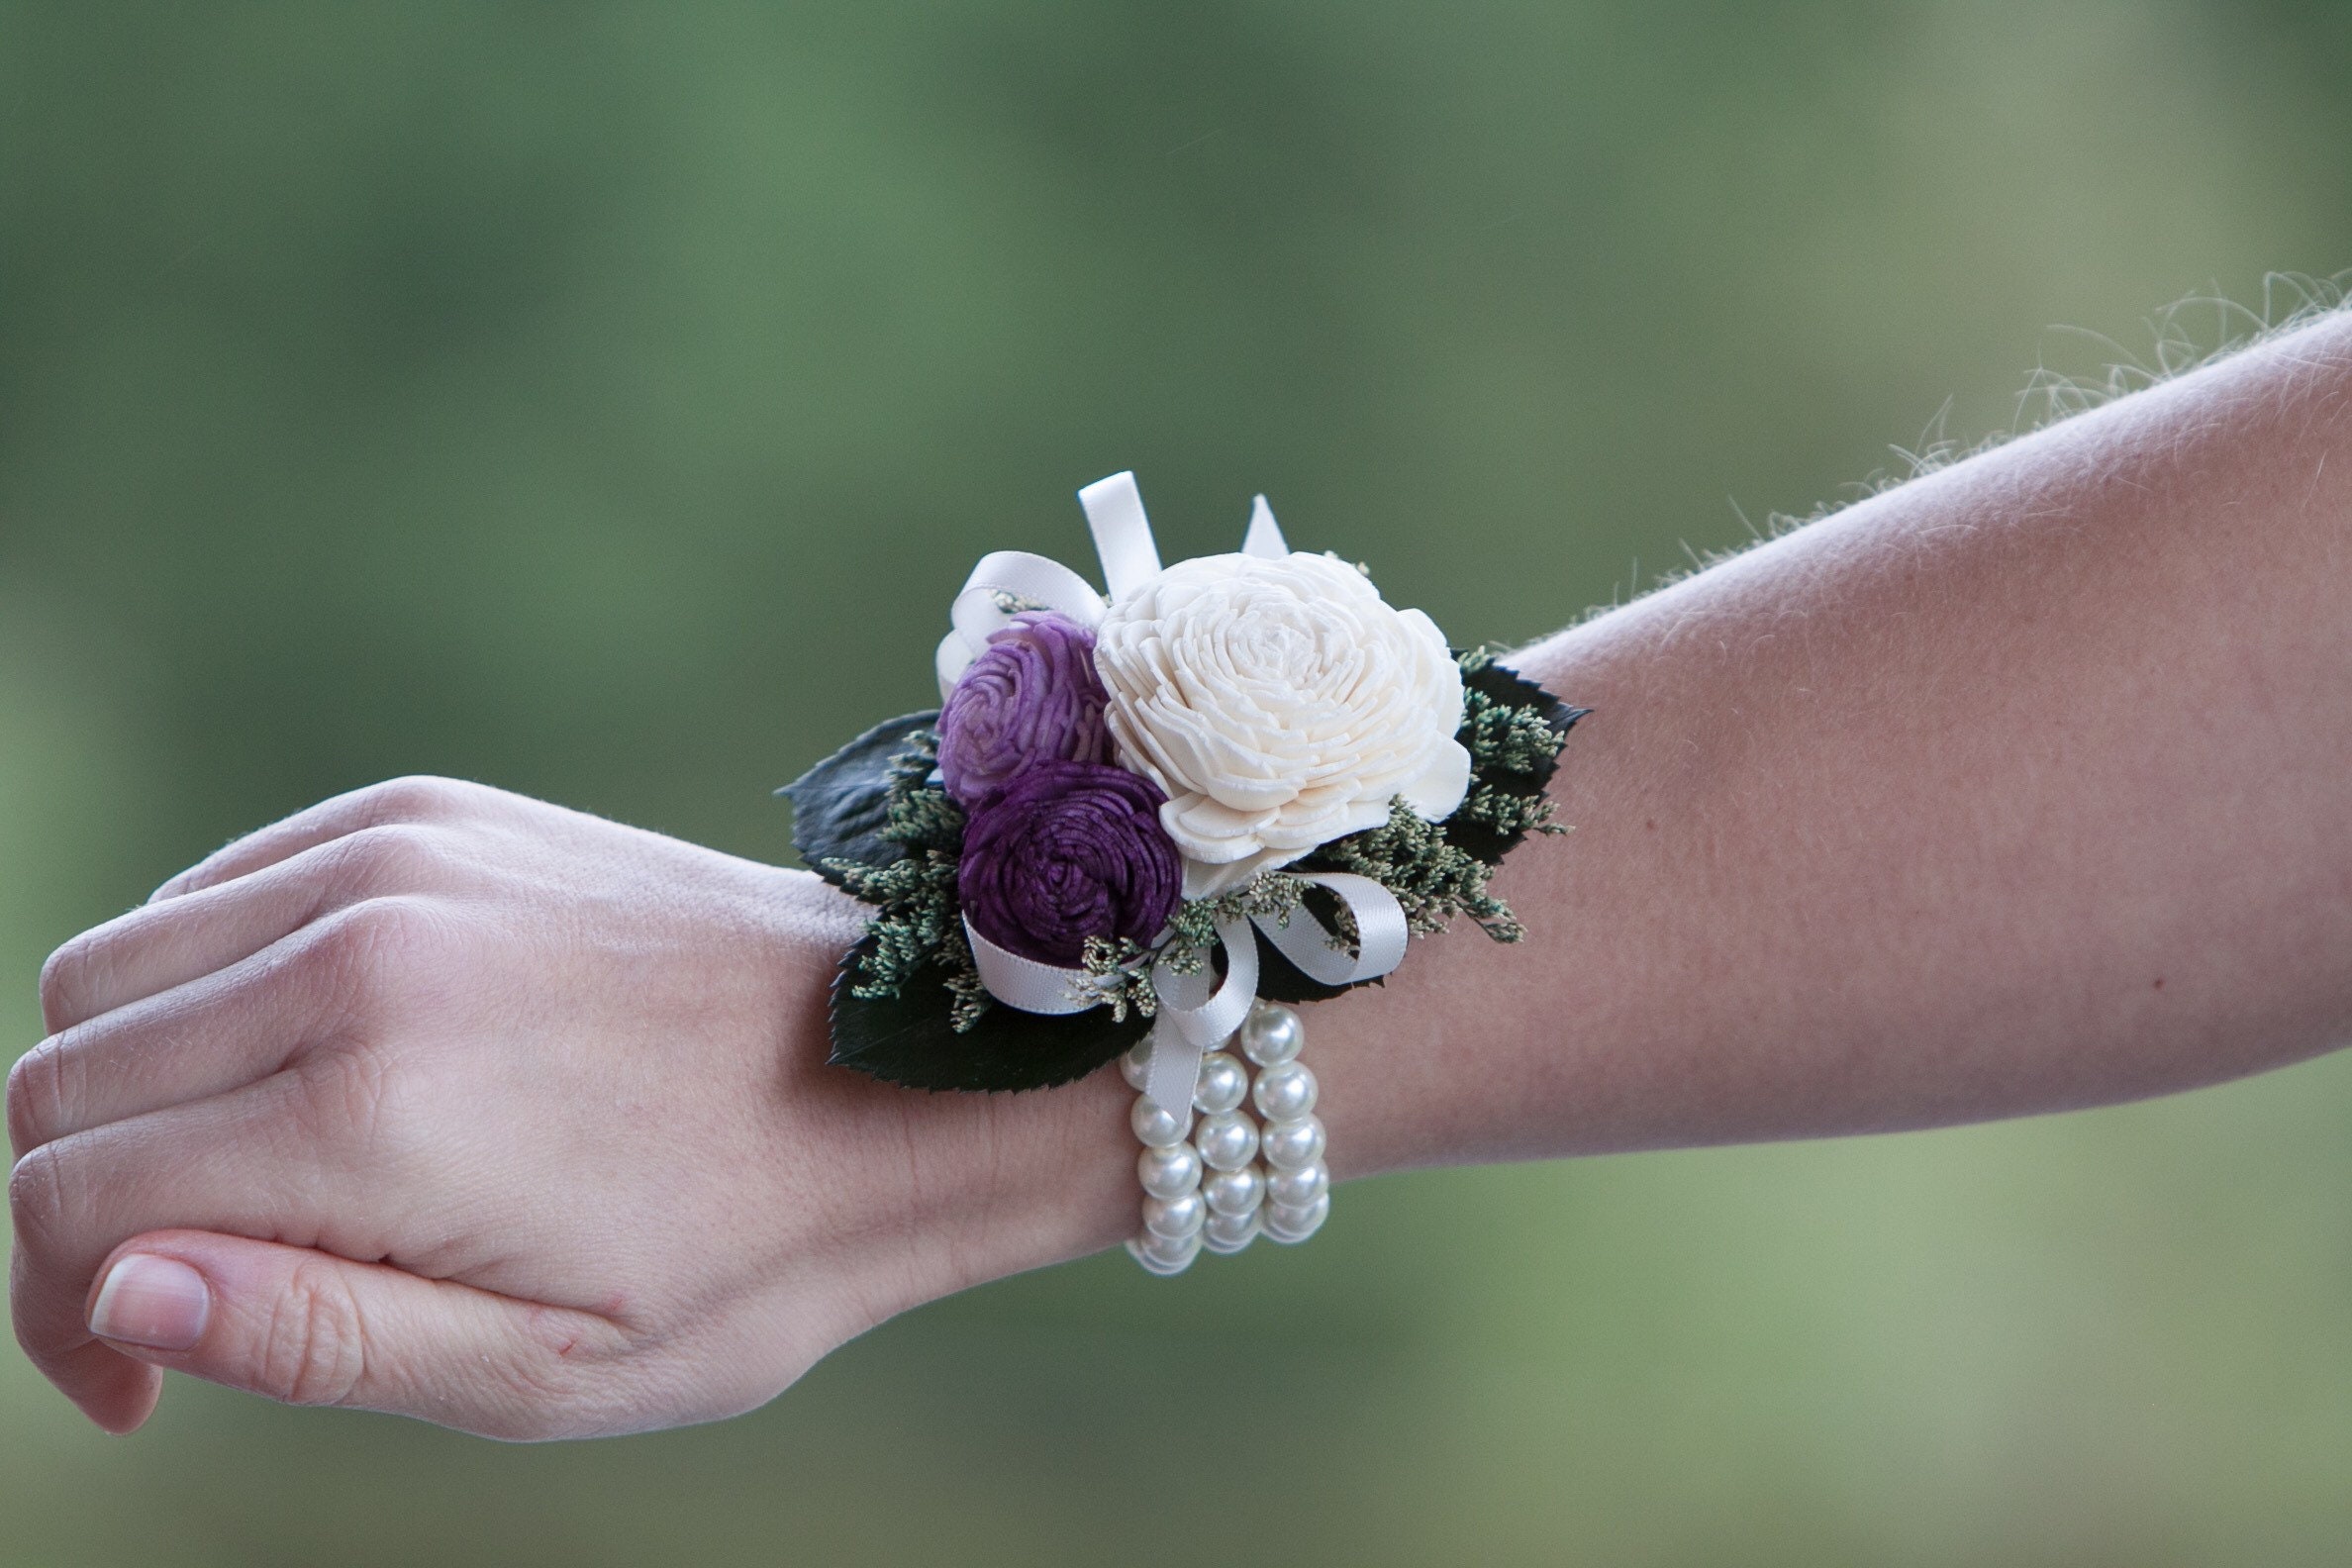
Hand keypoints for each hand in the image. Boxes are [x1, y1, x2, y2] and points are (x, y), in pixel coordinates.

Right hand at [8, 777, 1129, 1437]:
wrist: (906, 1068)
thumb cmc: (746, 1251)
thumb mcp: (547, 1371)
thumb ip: (310, 1338)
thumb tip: (114, 1294)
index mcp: (374, 1110)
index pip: (72, 1196)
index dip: (58, 1318)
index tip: (139, 1390)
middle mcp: (360, 952)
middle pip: (64, 1069)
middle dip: (76, 1206)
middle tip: (191, 1297)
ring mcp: (398, 858)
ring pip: (118, 969)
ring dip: (134, 1091)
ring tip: (259, 1188)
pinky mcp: (433, 814)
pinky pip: (222, 890)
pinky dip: (205, 986)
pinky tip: (306, 1070)